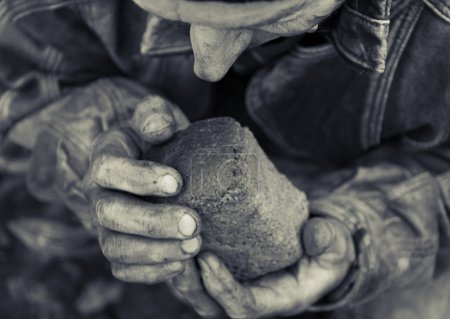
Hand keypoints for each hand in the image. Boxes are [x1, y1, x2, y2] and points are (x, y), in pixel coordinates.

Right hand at [83, 95, 201, 283]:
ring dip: (155, 251)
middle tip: (194, 223)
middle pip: (110, 214)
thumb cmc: (159, 139)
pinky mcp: (119, 247)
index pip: (108, 169)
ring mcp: (105, 226)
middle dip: (153, 222)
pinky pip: (123, 269)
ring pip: (115, 247)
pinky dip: (149, 273)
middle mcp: (98, 195)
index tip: (178, 182)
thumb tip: (159, 128)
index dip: (139, 177)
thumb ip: (154, 115)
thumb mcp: (156, 117)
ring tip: (194, 247)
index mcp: (105, 159)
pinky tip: (181, 266)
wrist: (159, 162)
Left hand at [171, 217, 354, 317]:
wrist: (313, 247)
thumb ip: (328, 242)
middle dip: (191, 284)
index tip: (208, 259)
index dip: (223, 289)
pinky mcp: (223, 270)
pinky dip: (179, 259)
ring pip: (195, 292)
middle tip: (180, 251)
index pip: (243, 308)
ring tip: (169, 242)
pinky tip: (171, 234)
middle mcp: (249, 298)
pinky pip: (194, 273)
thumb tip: (315, 232)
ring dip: (179, 271)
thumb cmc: (324, 251)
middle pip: (209, 305)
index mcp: (274, 300)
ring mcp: (232, 286)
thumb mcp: (334, 247)